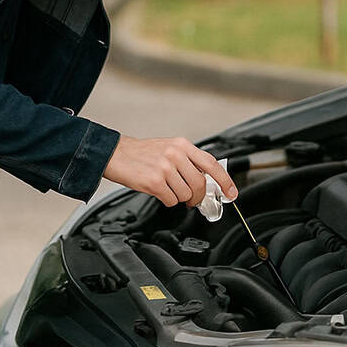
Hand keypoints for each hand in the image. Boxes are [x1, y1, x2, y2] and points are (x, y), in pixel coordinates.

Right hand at [103, 135, 237, 206]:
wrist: (116, 154)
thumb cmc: (142, 153)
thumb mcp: (169, 147)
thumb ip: (188, 160)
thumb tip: (206, 179)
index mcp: (182, 145)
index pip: (211, 163)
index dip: (224, 180)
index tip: (231, 192)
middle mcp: (176, 154)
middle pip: (200, 183)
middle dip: (199, 196)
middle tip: (193, 199)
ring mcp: (165, 168)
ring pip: (186, 194)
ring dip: (180, 198)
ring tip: (169, 190)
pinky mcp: (155, 182)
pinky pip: (172, 201)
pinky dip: (168, 201)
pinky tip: (160, 192)